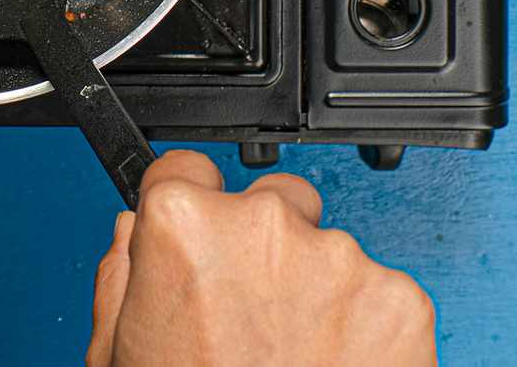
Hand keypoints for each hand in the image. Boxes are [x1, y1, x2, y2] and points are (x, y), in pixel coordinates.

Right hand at [86, 151, 435, 366]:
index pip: (185, 169)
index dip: (189, 207)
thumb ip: (122, 276)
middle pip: (267, 201)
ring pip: (326, 249)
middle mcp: (263, 226)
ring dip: (315, 289)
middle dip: (261, 247)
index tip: (199, 235)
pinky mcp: (398, 300)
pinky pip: (378, 292)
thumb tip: (134, 232)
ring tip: (296, 358)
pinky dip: (365, 326)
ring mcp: (337, 259)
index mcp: (183, 226)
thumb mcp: (118, 353)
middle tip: (252, 318)